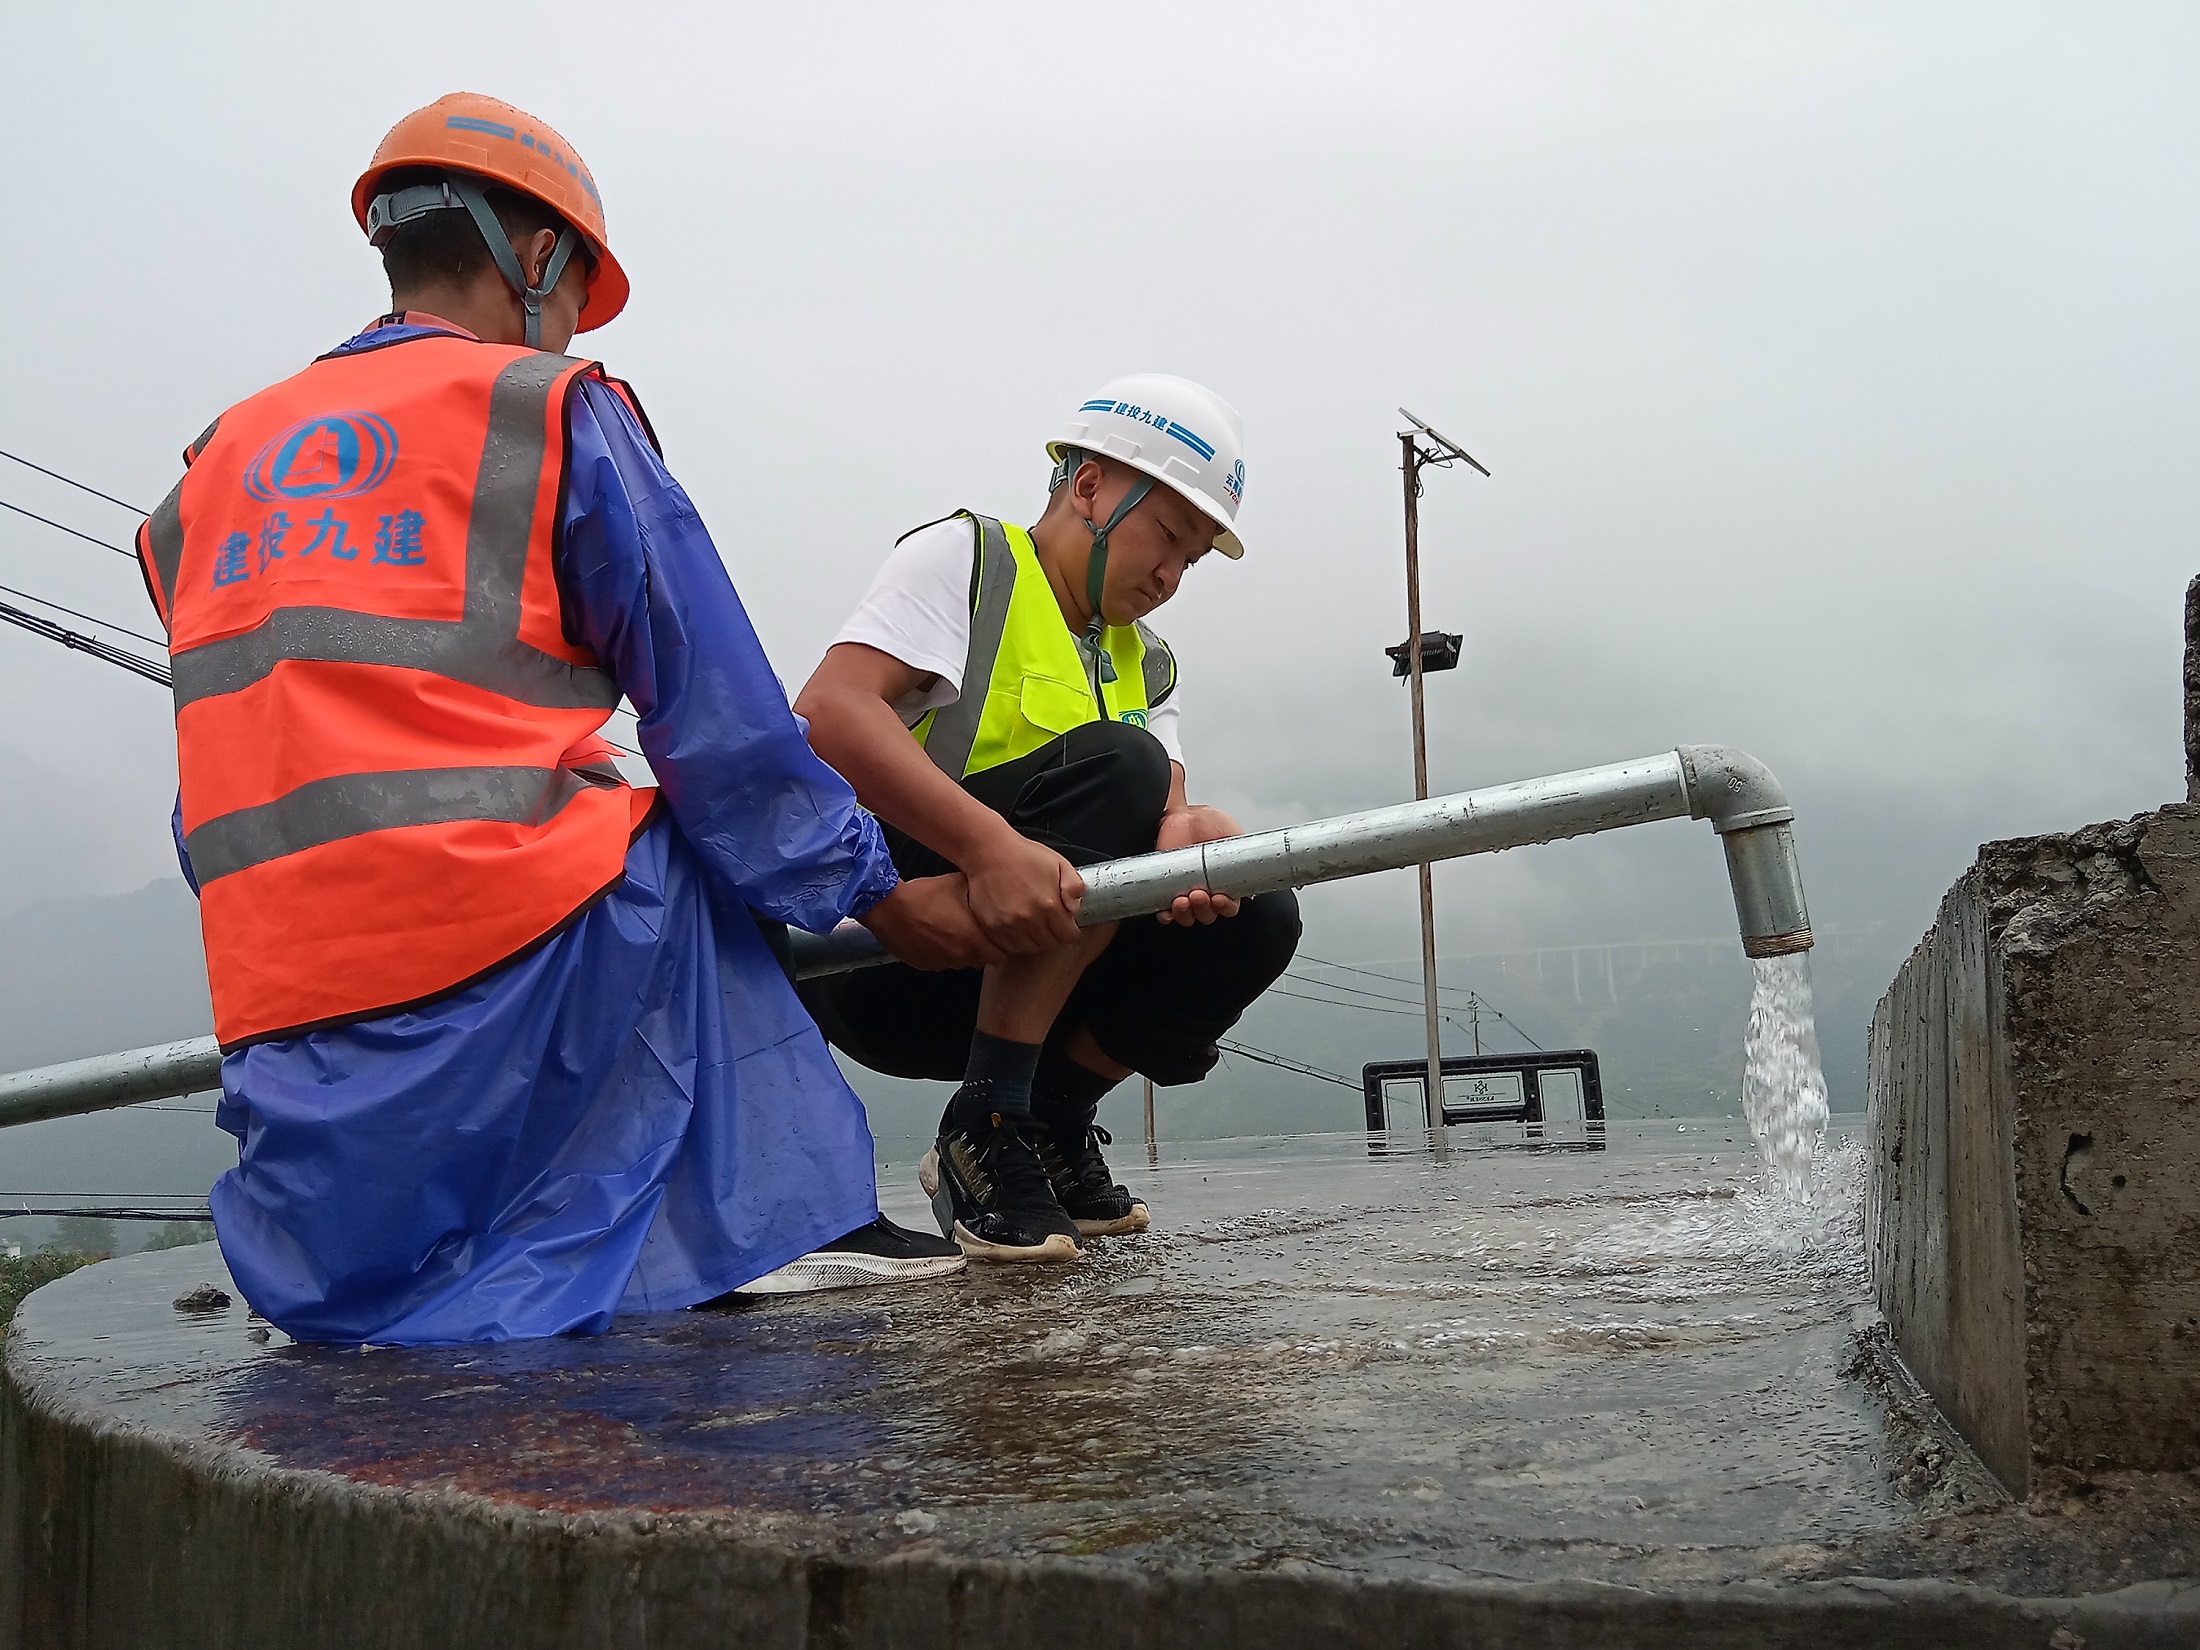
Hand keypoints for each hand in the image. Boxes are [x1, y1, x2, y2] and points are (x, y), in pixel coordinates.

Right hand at [857, 874, 1004, 969]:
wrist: (889, 906)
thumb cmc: (924, 895)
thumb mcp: (959, 884)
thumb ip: (981, 893)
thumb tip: (992, 891)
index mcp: (973, 942)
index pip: (1000, 957)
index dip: (1000, 946)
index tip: (996, 937)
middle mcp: (959, 958)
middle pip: (980, 960)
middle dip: (981, 948)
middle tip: (975, 931)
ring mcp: (940, 963)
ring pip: (959, 962)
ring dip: (959, 950)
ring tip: (951, 931)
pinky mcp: (923, 964)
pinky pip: (939, 961)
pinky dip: (940, 951)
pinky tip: (934, 934)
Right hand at [965, 826, 1084, 953]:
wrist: (988, 851)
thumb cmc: (1022, 855)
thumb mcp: (1058, 863)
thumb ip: (1074, 885)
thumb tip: (1076, 907)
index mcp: (1049, 905)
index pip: (1068, 936)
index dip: (1069, 930)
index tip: (1065, 924)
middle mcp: (1029, 919)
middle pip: (1048, 944)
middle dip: (1052, 935)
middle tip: (1047, 922)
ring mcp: (1008, 925)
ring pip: (1028, 947)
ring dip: (1032, 939)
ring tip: (1031, 924)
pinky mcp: (991, 927)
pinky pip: (1007, 946)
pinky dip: (1013, 941)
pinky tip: (1015, 927)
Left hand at [1154, 804, 1242, 924]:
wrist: (1182, 815)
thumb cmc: (1209, 823)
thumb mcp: (1231, 834)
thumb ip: (1241, 851)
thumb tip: (1250, 864)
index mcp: (1226, 884)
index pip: (1229, 906)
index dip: (1226, 907)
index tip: (1220, 898)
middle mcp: (1207, 892)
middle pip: (1207, 915)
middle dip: (1204, 909)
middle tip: (1199, 894)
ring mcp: (1185, 892)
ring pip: (1187, 916)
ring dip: (1185, 914)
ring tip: (1182, 900)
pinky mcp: (1165, 890)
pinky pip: (1165, 912)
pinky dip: (1166, 915)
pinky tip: (1166, 910)